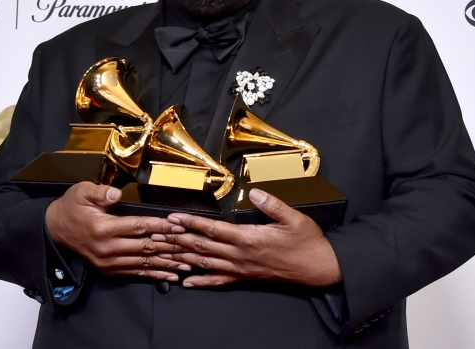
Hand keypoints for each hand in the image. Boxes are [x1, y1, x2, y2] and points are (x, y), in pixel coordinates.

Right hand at [45, 182, 190, 280]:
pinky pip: (136, 273)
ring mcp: (109, 262)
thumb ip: (100, 192)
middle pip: (146, 247)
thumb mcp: (81, 192)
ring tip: (187, 263)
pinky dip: (154, 275)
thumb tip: (116, 193)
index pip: (138, 227)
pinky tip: (170, 275)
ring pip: (144, 263)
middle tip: (191, 246)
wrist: (56, 229)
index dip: (160, 226)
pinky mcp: (109, 269)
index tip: (178, 225)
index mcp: (103, 228)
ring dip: (167, 264)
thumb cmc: (71, 207)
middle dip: (170, 247)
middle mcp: (107, 248)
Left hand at [153, 188, 341, 287]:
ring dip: (182, 257)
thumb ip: (272, 204)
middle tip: (156, 235)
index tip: (173, 217)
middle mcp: (240, 256)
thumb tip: (255, 191)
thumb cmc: (307, 241)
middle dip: (177, 240)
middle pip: (201, 247)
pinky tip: (186, 282)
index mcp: (248, 238)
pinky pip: (219, 281)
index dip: (191, 223)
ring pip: (205, 263)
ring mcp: (241, 269)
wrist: (318, 268)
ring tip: (163, 253)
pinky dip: (201, 281)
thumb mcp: (293, 218)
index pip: (212, 230)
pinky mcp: (245, 277)